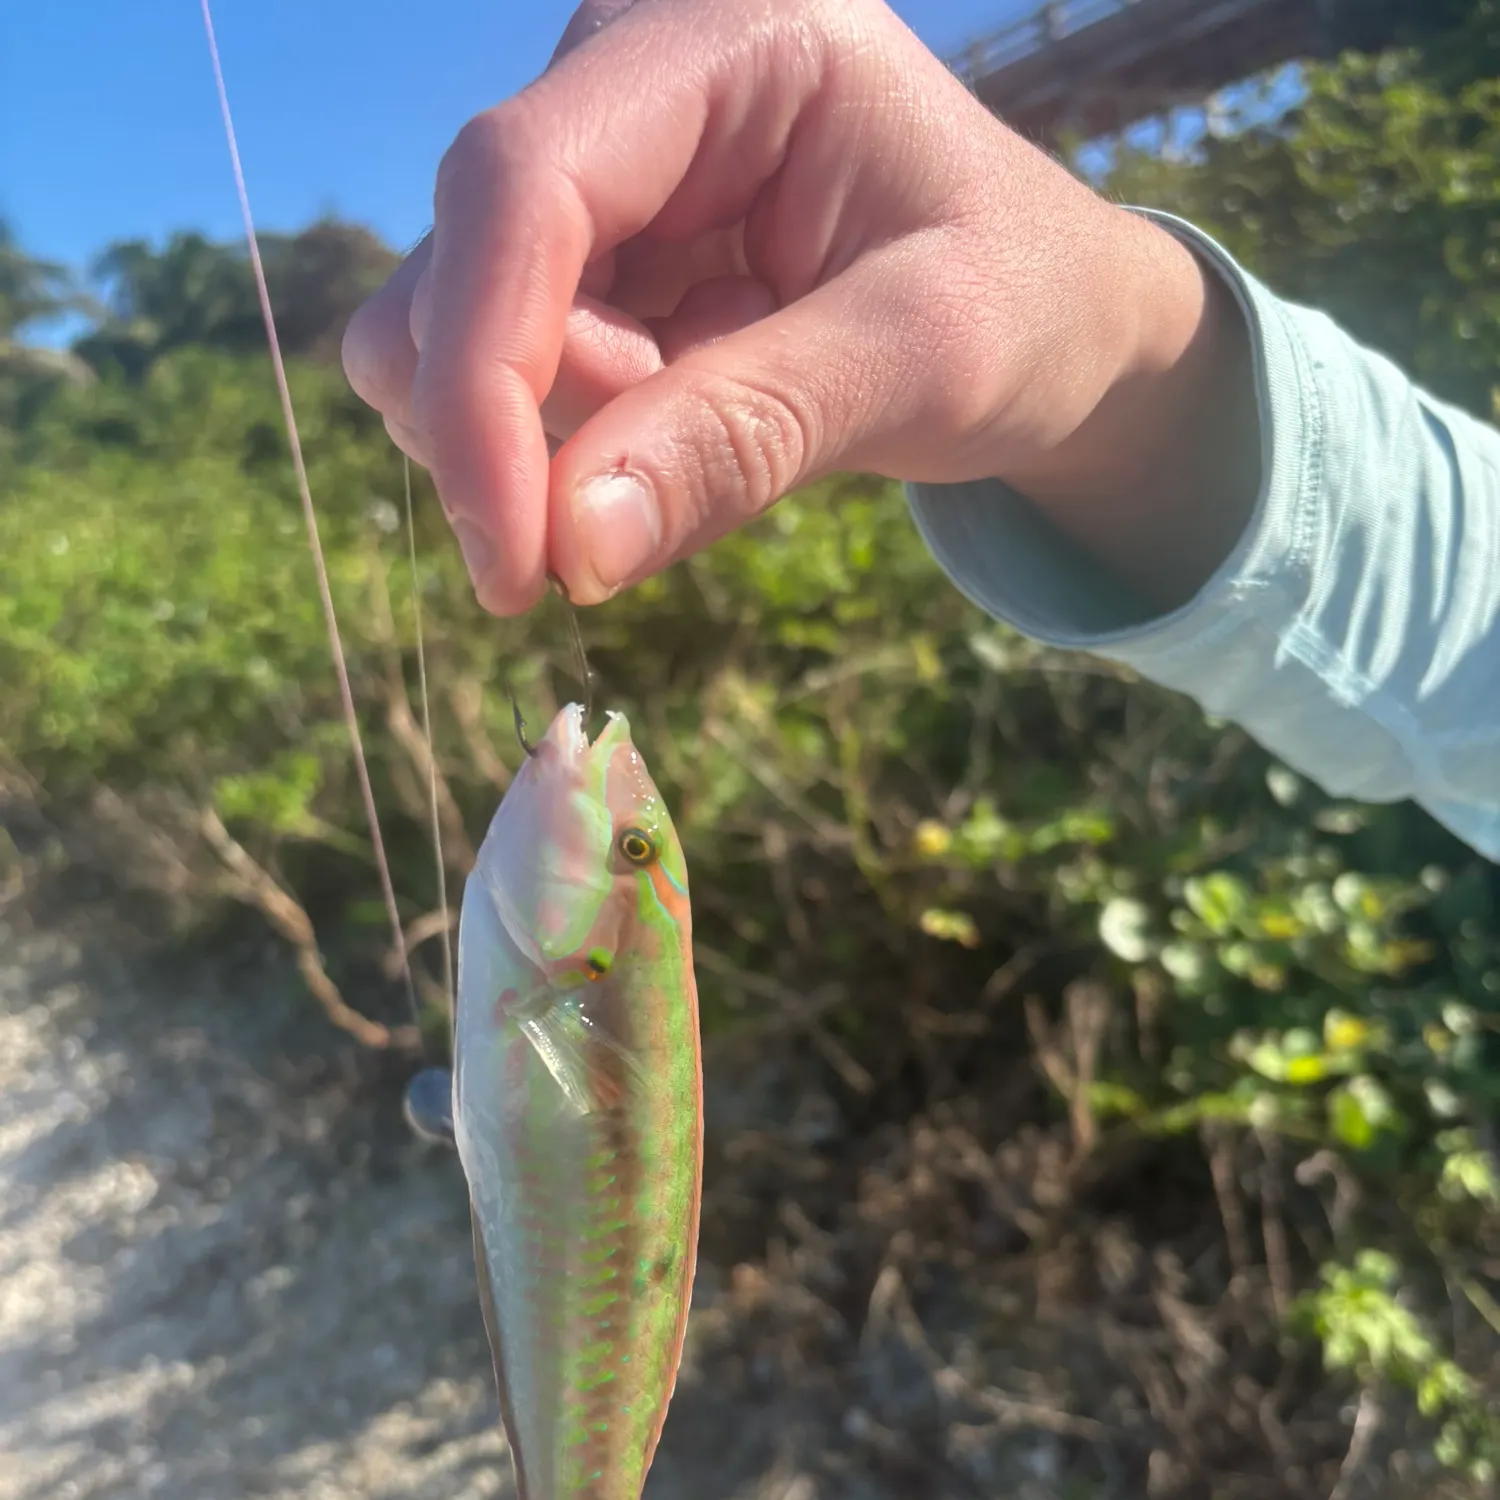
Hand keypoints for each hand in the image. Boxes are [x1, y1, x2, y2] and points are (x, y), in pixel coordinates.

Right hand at [343, 0, 1254, 615]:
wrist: (1050, 323)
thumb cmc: (1023, 311)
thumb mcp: (923, 364)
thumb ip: (748, 436)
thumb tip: (570, 549)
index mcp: (725, 36)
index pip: (523, 184)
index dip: (486, 380)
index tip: (517, 561)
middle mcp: (625, 79)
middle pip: (462, 271)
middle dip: (542, 431)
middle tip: (699, 480)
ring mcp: (594, 173)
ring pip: (457, 339)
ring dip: (565, 443)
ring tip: (731, 423)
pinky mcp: (584, 259)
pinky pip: (509, 385)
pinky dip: (582, 448)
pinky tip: (700, 420)